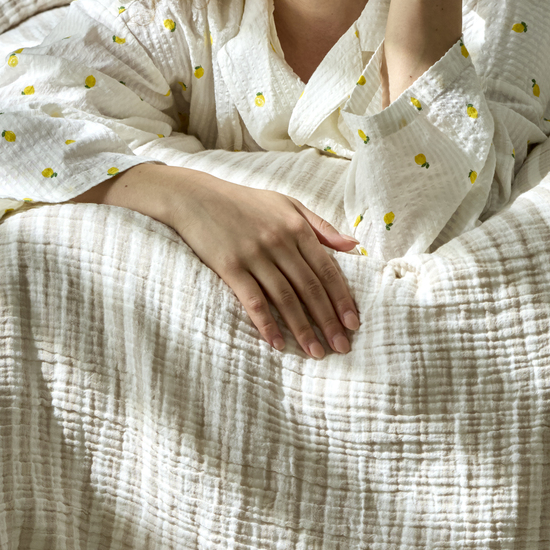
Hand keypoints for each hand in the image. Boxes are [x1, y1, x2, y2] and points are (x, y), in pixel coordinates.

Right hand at [82, 164, 360, 354]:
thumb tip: (354, 245)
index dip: (342, 298)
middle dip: (328, 320)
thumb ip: (321, 225)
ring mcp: (254, 255)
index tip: (354, 323)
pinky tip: (278, 343)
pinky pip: (253, 301)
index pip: (327, 269)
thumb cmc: (244, 202)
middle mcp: (279, 241)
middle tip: (342, 347)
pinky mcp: (230, 267)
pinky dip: (267, 324)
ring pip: (286, 298)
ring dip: (302, 329)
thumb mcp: (287, 204)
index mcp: (296, 227)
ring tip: (315, 353)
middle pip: (310, 288)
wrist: (196, 197)